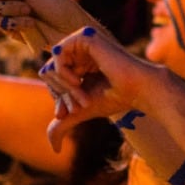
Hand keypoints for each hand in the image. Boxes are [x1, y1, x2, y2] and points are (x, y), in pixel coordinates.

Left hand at [39, 26, 152, 148]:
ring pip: (51, 64)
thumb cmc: (114, 99)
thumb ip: (62, 125)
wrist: (137, 89)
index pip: (51, 80)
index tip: (78, 108)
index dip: (60, 98)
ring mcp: (81, 41)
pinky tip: (79, 81)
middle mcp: (77, 50)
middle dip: (62, 93)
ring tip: (83, 94)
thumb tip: (54, 148)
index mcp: (77, 63)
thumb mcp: (81, 111)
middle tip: (83, 101)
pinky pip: (58, 54)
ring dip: (65, 86)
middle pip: (47, 72)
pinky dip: (64, 72)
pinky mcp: (84, 36)